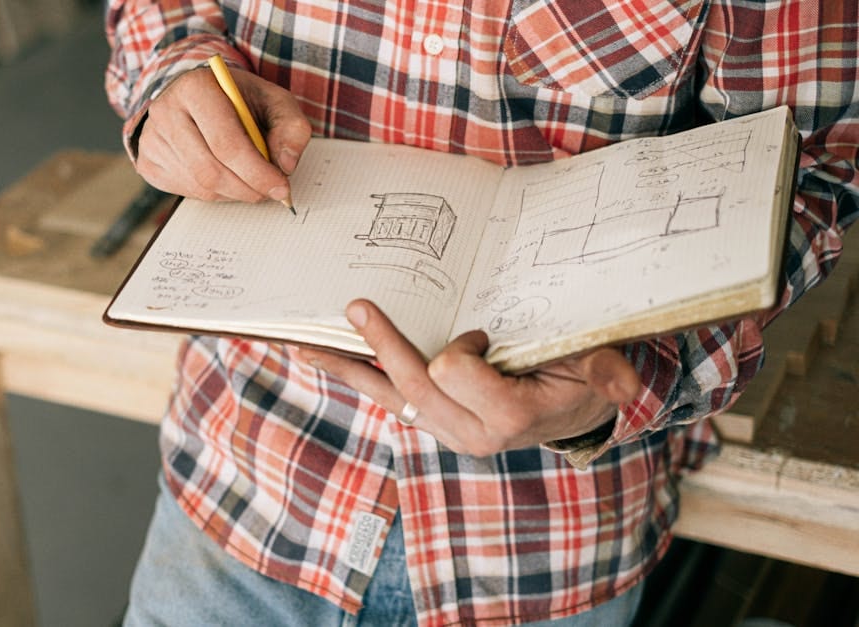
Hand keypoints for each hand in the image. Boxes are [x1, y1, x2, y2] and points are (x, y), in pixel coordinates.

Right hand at [135, 64, 310, 202]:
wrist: (199, 94)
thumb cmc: (238, 99)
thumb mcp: (273, 100)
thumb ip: (290, 128)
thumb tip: (286, 165)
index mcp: (196, 87)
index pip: (226, 143)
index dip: (257, 172)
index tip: (281, 187)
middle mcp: (166, 111)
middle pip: (210, 171)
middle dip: (247, 189)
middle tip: (270, 191)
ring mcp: (152, 138)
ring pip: (199, 186)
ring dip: (234, 193)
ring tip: (250, 180)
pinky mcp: (148, 161)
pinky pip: (186, 191)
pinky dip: (214, 193)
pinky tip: (226, 177)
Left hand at [298, 299, 642, 456]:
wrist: (575, 415)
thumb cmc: (583, 379)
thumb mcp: (599, 367)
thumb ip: (605, 371)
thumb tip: (624, 382)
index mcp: (510, 416)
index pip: (456, 372)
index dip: (460, 348)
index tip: (478, 333)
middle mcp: (471, 433)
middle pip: (413, 387)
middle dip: (383, 345)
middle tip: (355, 306)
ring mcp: (446, 431)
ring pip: (388, 397)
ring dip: (347, 368)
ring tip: (303, 344)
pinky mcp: (432, 423)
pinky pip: (387, 399)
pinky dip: (355, 374)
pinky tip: (320, 355)